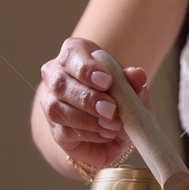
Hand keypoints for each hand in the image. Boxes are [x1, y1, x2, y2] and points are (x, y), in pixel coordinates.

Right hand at [38, 36, 150, 174]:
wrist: (116, 131)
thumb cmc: (120, 100)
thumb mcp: (133, 90)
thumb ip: (134, 82)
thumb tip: (137, 75)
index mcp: (75, 55)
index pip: (72, 54)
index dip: (87, 68)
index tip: (107, 81)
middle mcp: (56, 75)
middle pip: (60, 83)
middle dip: (88, 98)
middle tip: (112, 110)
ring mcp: (51, 103)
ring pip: (57, 109)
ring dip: (87, 119)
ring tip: (113, 125)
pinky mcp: (55, 130)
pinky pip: (64, 131)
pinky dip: (88, 134)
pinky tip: (106, 134)